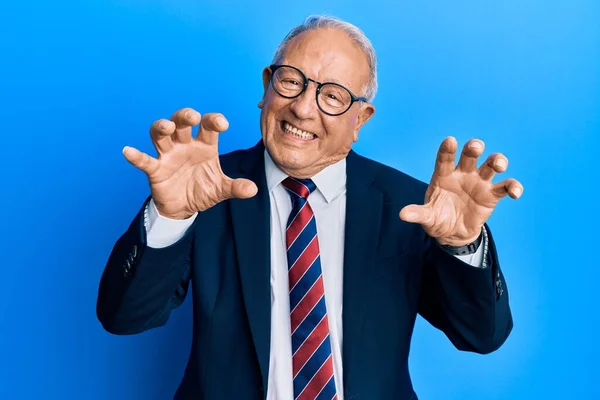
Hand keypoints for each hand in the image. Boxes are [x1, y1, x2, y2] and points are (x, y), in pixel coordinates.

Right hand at [122, 107, 257, 218]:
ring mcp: (168, 155)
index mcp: (205, 145)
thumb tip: (253, 189)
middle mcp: (185, 145)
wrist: (184, 208)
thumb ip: (236, 187)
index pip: (209, 127)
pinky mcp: (155, 169)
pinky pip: (144, 160)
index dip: (214, 121)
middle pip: (182, 123)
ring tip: (167, 126)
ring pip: (161, 134)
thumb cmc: (203, 190)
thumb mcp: (222, 190)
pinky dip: (136, 156)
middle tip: (192, 117)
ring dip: (162, 127)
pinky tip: (128, 151)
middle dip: (185, 116)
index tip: (222, 124)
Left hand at [399, 137, 522, 245]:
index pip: (445, 158)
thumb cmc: (437, 218)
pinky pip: (506, 186)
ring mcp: (479, 182)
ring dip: (497, 160)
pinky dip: (513, 186)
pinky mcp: (492, 194)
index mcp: (443, 175)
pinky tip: (515, 191)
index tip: (450, 141)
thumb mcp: (426, 217)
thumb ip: (417, 214)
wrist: (452, 232)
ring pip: (490, 165)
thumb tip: (402, 214)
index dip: (447, 149)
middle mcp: (462, 173)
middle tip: (476, 147)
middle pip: (470, 155)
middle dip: (474, 148)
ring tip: (498, 164)